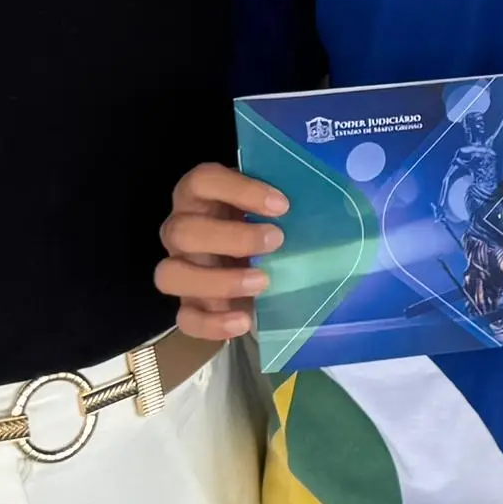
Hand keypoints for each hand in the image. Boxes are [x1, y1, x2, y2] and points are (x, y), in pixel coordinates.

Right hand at [157, 160, 283, 339]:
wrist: (261, 263)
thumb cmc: (268, 224)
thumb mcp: (274, 208)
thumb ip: (285, 201)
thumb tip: (331, 199)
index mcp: (201, 196)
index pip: (203, 180)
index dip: (238, 190)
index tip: (282, 205)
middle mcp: (181, 229)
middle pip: (181, 231)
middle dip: (231, 238)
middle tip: (276, 241)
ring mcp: (180, 268)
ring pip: (171, 274)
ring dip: (218, 281)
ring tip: (262, 282)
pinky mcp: (188, 304)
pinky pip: (184, 318)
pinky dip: (211, 323)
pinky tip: (244, 320)